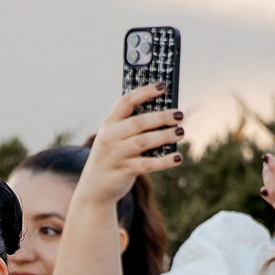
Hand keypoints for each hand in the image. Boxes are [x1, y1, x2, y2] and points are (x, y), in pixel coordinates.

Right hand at [77, 88, 184, 208]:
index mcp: (109, 123)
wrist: (94, 188)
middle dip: (161, 117)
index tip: (163, 87)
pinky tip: (178, 157)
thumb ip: (132, 126)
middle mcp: (110, 137)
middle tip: (179, 115)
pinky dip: (164, 161)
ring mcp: (116, 155)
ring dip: (165, 136)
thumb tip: (166, 114)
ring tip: (180, 132)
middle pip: (139, 122)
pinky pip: (148, 165)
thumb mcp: (114, 137)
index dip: (145, 92)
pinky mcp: (124, 171)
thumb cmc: (111, 156)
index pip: (126, 102)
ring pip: (144, 142)